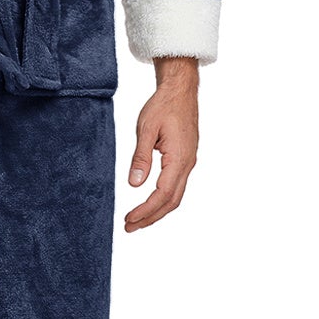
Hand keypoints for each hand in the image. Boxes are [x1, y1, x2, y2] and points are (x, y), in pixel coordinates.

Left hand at [123, 58, 199, 231]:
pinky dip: (163, 199)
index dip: (146, 210)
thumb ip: (141, 157)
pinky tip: (150, 202)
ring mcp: (188, 163)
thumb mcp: (146, 129)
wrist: (181, 91)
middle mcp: (187, 164)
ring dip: (157, 211)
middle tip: (130, 227)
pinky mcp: (185, 159)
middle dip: (151, 217)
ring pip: (175, 196)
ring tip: (137, 220)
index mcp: (179, 158)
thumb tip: (135, 184)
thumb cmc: (163, 106)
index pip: (162, 194)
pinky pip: (176, 186)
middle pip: (171, 201)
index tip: (129, 219)